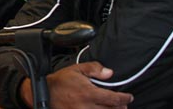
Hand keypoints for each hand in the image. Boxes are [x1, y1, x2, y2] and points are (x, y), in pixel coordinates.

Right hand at [19, 62, 133, 108]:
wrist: (43, 92)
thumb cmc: (60, 81)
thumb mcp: (76, 69)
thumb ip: (94, 69)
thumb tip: (109, 73)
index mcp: (89, 93)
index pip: (114, 99)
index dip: (125, 98)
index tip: (129, 97)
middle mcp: (88, 106)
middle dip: (121, 107)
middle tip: (123, 104)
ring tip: (114, 108)